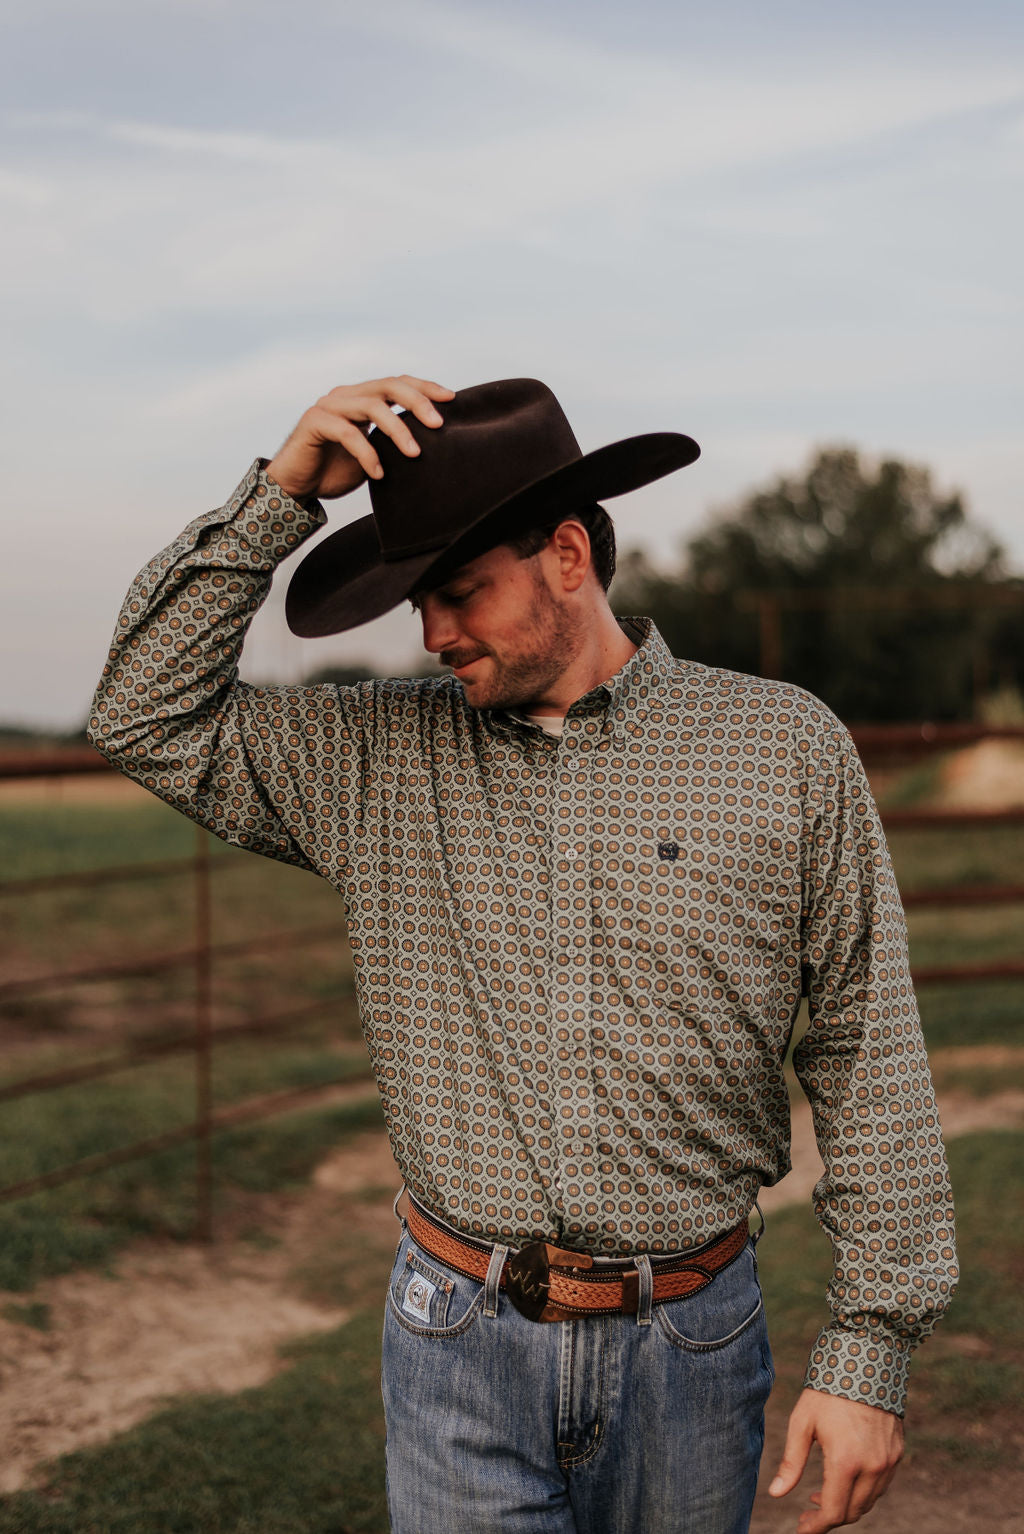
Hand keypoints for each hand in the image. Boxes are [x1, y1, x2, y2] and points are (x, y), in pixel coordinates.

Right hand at [265, 375, 454, 500]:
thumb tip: (433, 444)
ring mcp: (329, 406)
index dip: (425, 388)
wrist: (297, 486)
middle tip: (438, 424)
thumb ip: (393, 443)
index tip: (452, 398)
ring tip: (414, 453)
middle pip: (388, 385)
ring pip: (371, 406)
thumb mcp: (374, 455)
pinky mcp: (315, 422)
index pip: (398, 383)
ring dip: (397, 430)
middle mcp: (346, 395)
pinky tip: (379, 474)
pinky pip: (347, 433)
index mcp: (362, 397)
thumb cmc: (336, 471)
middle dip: (417, 402)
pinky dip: (367, 454)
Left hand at [768, 1389, 903, 1531]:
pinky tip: (845, 1479)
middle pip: (852, 1512)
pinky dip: (863, 1491)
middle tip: (807, 1512)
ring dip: (846, 1505)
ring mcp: (888, 1461)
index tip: (801, 1529)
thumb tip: (775, 1495)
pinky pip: (881, 1485)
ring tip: (821, 1495)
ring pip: (868, 1501)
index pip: (833, 1512)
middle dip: (829, 1518)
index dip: (816, 1526)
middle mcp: (872, 1467)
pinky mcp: (897, 1453)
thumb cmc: (827, 1391)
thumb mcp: (802, 1423)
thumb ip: (791, 1463)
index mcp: (846, 1461)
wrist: (866, 1361)